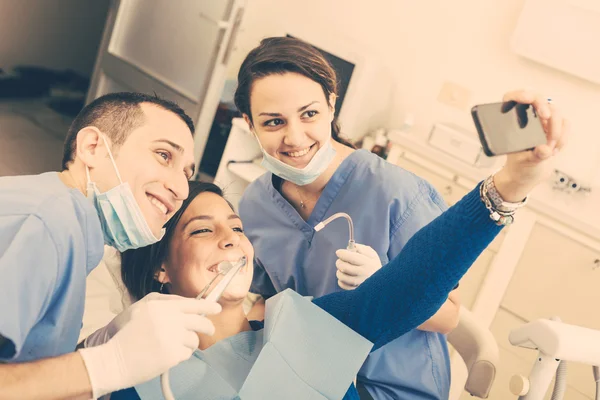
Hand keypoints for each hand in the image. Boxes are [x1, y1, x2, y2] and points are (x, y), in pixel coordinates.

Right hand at [79, 295, 220, 397]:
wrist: (113, 359)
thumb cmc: (124, 334)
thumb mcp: (140, 308)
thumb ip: (164, 303)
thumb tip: (187, 304)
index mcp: (161, 306)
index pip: (192, 303)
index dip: (208, 306)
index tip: (217, 308)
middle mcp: (170, 319)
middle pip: (200, 322)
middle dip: (207, 327)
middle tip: (209, 330)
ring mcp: (172, 337)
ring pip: (194, 340)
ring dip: (188, 344)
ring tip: (173, 346)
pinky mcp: (173, 355)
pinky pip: (186, 354)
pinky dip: (180, 356)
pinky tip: (166, 355)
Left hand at [335, 244, 381, 289]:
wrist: (382, 281)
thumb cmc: (373, 265)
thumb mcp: (371, 254)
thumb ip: (361, 248)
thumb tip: (349, 247)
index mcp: (368, 263)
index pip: (351, 257)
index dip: (342, 254)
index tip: (338, 252)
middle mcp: (364, 274)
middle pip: (344, 267)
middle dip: (339, 262)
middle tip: (340, 261)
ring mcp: (360, 283)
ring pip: (342, 277)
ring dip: (339, 271)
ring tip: (343, 269)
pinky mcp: (356, 290)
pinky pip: (342, 285)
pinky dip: (341, 280)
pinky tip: (345, 277)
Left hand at [494, 90, 569, 201]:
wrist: (528, 170)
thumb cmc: (519, 163)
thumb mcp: (523, 162)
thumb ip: (533, 156)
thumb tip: (544, 149)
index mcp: (510, 119)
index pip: (512, 98)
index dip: (519, 94)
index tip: (528, 99)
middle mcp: (526, 115)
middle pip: (538, 99)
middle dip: (545, 108)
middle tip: (546, 118)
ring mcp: (542, 118)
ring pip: (555, 111)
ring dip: (556, 130)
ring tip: (550, 149)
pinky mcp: (555, 124)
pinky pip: (565, 123)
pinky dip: (563, 137)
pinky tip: (555, 150)